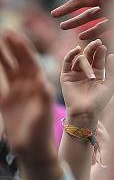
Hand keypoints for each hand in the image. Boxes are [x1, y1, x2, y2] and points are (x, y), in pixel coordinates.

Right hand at [0, 30, 55, 160]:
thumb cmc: (42, 131)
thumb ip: (43, 97)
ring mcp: (17, 93)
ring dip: (3, 55)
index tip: (16, 36)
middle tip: (5, 31)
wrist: (33, 148)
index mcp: (40, 86)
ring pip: (8, 69)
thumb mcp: (44, 113)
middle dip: (13, 47)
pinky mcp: (6, 101)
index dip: (24, 49)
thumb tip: (41, 80)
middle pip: (20, 62)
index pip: (32, 63)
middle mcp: (29, 87)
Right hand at [60, 39, 113, 128]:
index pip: (99, 59)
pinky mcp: (66, 76)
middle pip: (89, 56)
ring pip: (79, 59)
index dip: (101, 52)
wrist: (85, 112)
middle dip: (93, 49)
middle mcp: (86, 72)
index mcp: (98, 74)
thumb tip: (112, 54)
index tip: (104, 45)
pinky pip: (67, 63)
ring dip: (85, 56)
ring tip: (89, 60)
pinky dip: (71, 55)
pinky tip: (76, 50)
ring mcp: (75, 73)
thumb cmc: (100, 101)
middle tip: (97, 42)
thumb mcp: (110, 85)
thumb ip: (112, 70)